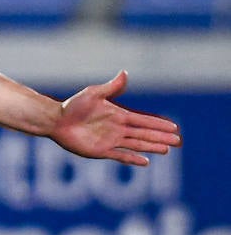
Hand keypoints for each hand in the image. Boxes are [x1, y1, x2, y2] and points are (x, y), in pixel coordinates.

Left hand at [51, 71, 181, 165]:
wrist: (56, 121)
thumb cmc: (72, 106)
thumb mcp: (93, 94)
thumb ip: (111, 87)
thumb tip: (125, 73)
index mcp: (118, 115)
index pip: (143, 121)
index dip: (158, 124)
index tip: (174, 127)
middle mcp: (117, 129)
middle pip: (144, 134)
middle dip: (160, 137)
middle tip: (177, 141)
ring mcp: (110, 140)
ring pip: (136, 145)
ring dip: (151, 147)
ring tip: (167, 150)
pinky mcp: (101, 151)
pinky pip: (120, 156)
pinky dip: (133, 159)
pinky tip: (146, 162)